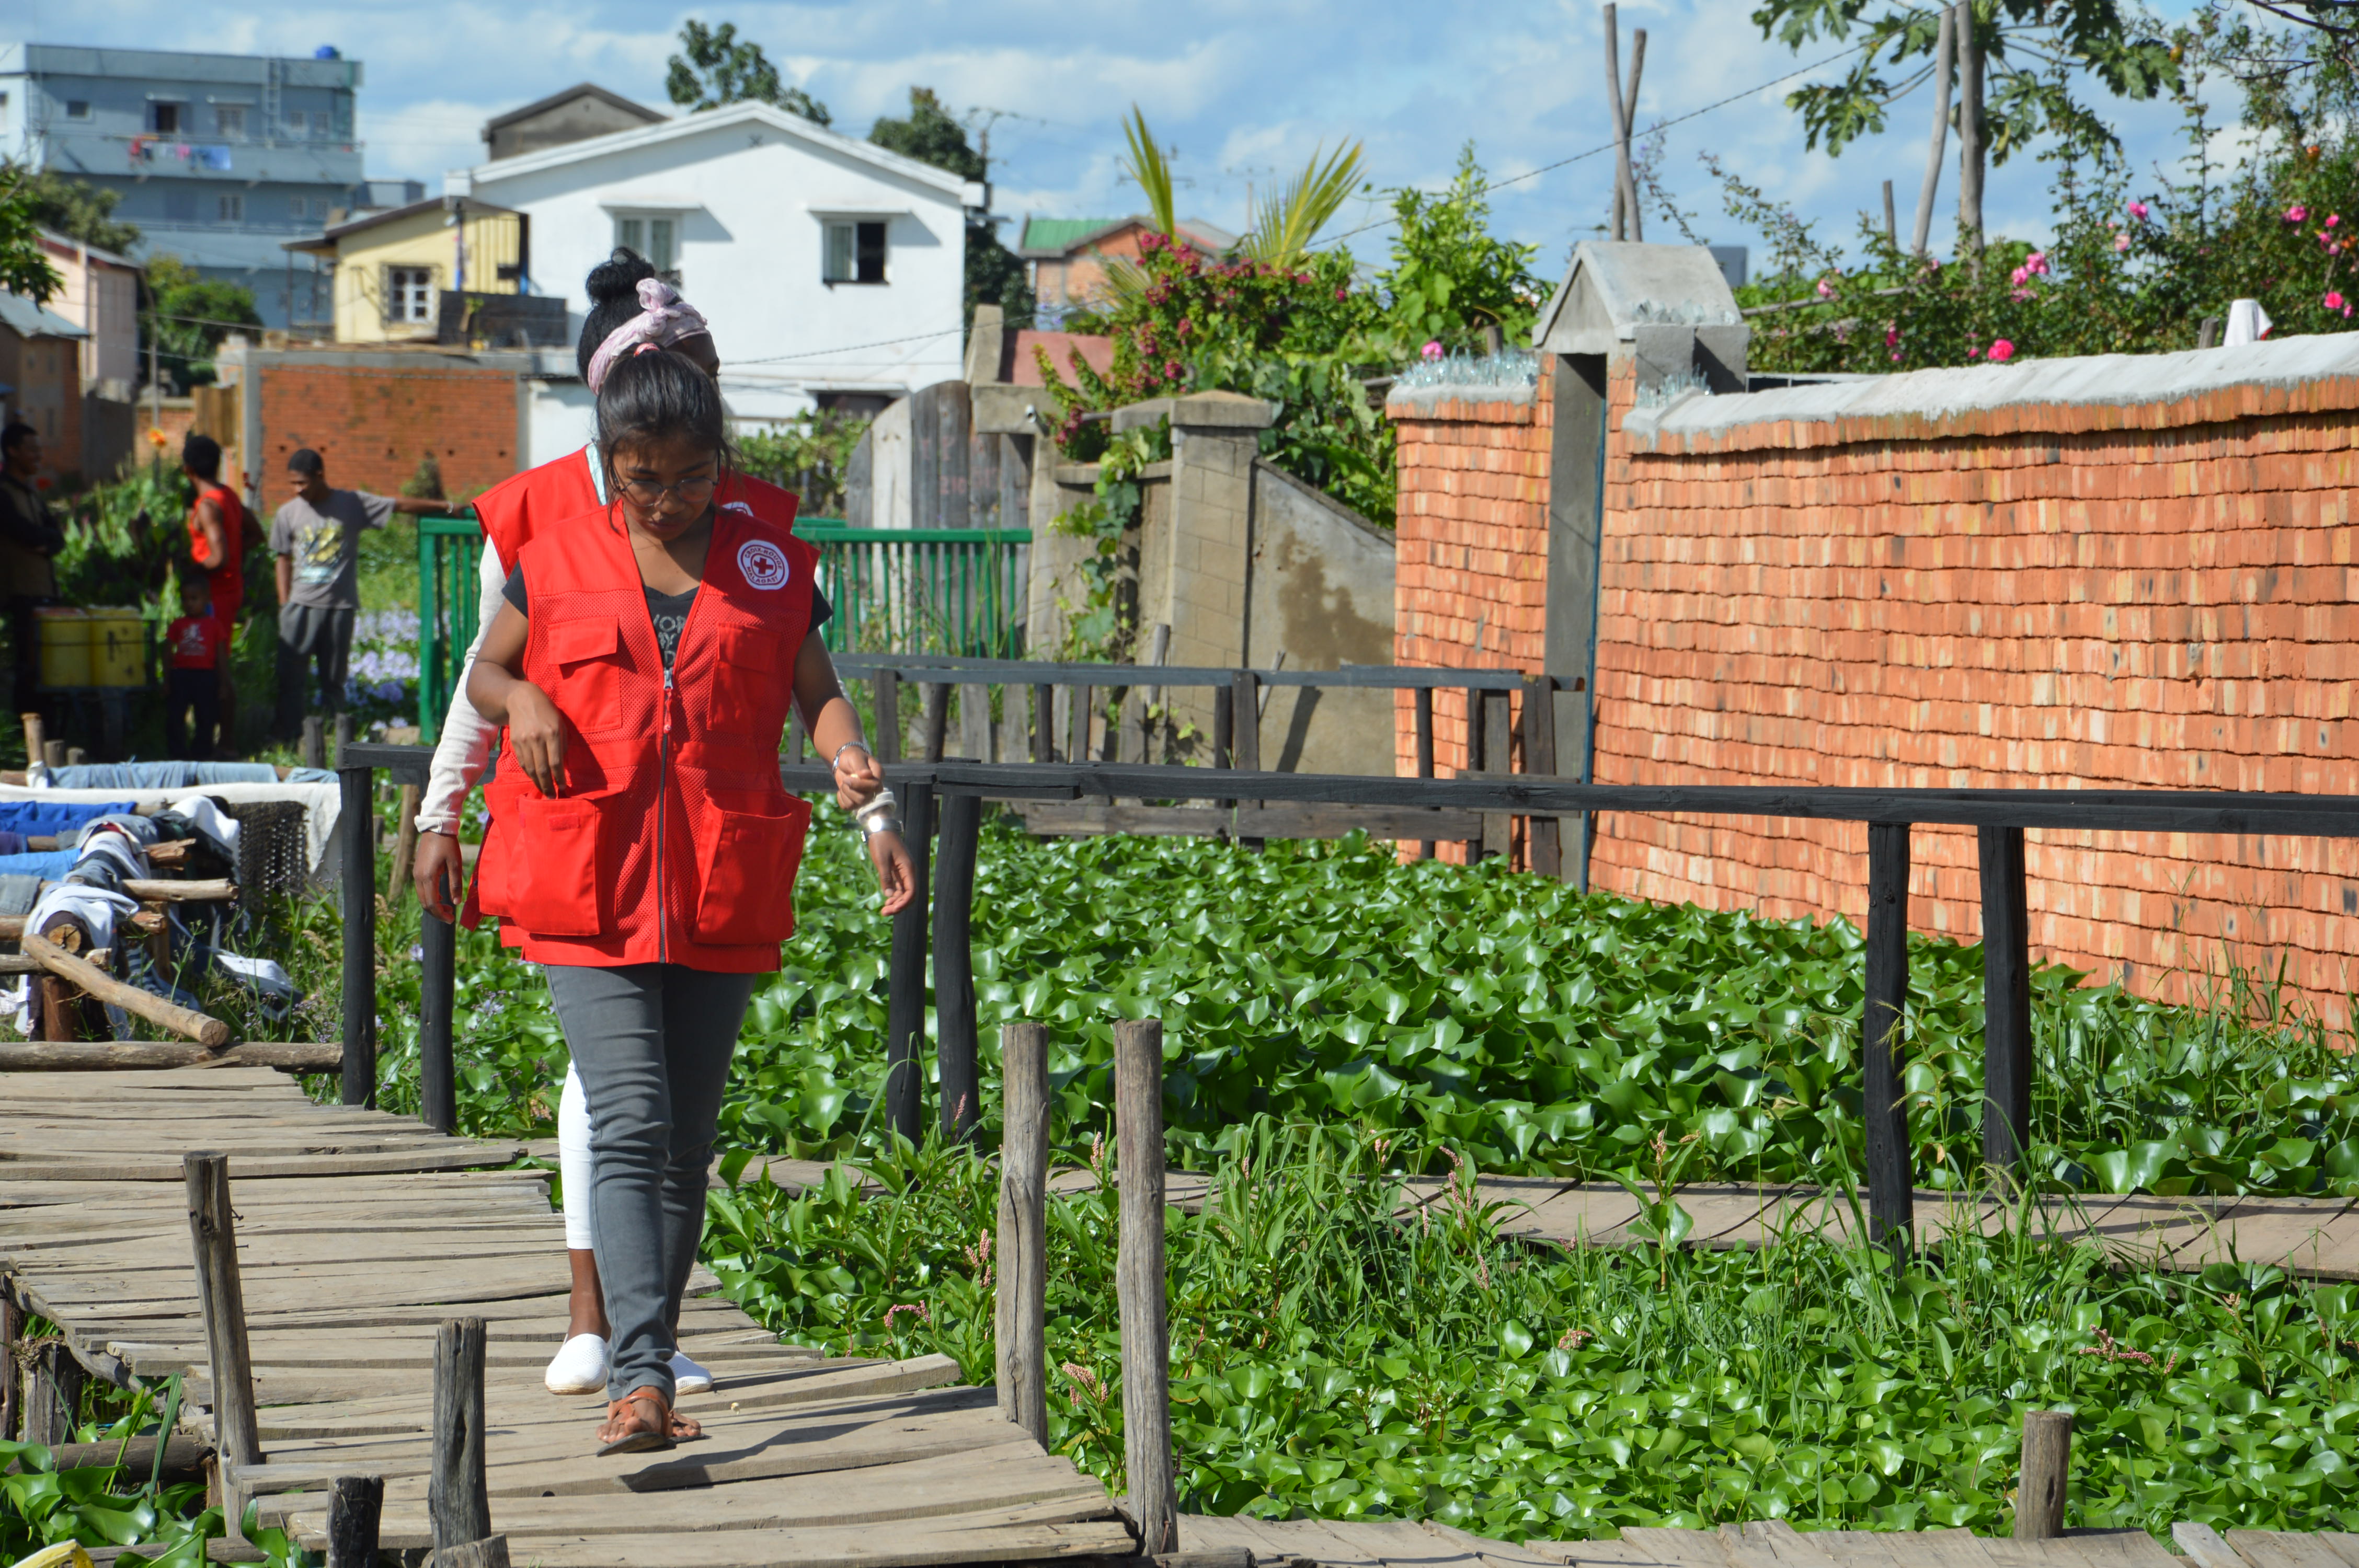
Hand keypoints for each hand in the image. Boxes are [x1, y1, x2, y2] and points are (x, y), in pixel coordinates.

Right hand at [414, 830, 462, 921]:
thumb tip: (456, 903)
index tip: (451, 920)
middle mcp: (419, 878)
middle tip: (451, 916)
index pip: (432, 903)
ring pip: (422, 897)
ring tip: (448, 907)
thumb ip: (455, 884)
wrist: (436, 828)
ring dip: (433, 905)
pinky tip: (441, 897)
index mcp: (428, 877)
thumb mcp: (456, 864)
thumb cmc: (448, 845)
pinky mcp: (417, 871)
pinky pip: (421, 890)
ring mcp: (416, 874)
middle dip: (437, 912)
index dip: (441, 914)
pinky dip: (430, 897)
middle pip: (425, 903)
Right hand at [506, 681, 567, 795]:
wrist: (520, 699)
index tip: (564, 788)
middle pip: (542, 768)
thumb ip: (563, 744)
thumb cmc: (546, 711)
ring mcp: (524, 741)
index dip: (559, 777)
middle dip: (548, 785)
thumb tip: (562, 765)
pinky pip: (523, 762)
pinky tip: (535, 779)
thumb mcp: (560, 723)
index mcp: (552, 733)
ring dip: (538, 782)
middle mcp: (537, 738)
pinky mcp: (515, 742)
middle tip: (552, 797)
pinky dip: (529, 773)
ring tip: (544, 792)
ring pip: (531, 768)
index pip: (556, 762)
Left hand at [834, 742, 883, 810]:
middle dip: (850, 789)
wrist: (843, 763)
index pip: (875, 786)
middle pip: (864, 798)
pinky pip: (848, 807)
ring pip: (856, 804)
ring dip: (845, 793)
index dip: (860, 784)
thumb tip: (867, 774)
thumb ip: (861, 766)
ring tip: (844, 784)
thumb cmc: (852, 758)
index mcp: (878, 775)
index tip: (848, 777)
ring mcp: (866, 797)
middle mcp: (874, 788)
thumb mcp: (855, 758)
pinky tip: (842, 791)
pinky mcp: (856, 802)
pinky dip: (841, 798)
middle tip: (845, 779)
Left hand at [868, 829, 915, 914]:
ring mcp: (903, 873)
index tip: (893, 909)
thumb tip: (888, 895)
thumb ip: (885, 877)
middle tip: (884, 913)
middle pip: (908, 895)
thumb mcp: (881, 860)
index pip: (911, 891)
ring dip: (896, 903)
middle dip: (899, 906)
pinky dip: (894, 896)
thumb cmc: (881, 842)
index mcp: (908, 868)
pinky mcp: (896, 872)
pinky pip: (898, 888)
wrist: (880, 828)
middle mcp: (908, 872)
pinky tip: (886, 901)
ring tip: (884, 910)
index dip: (904, 903)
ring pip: (903, 893)